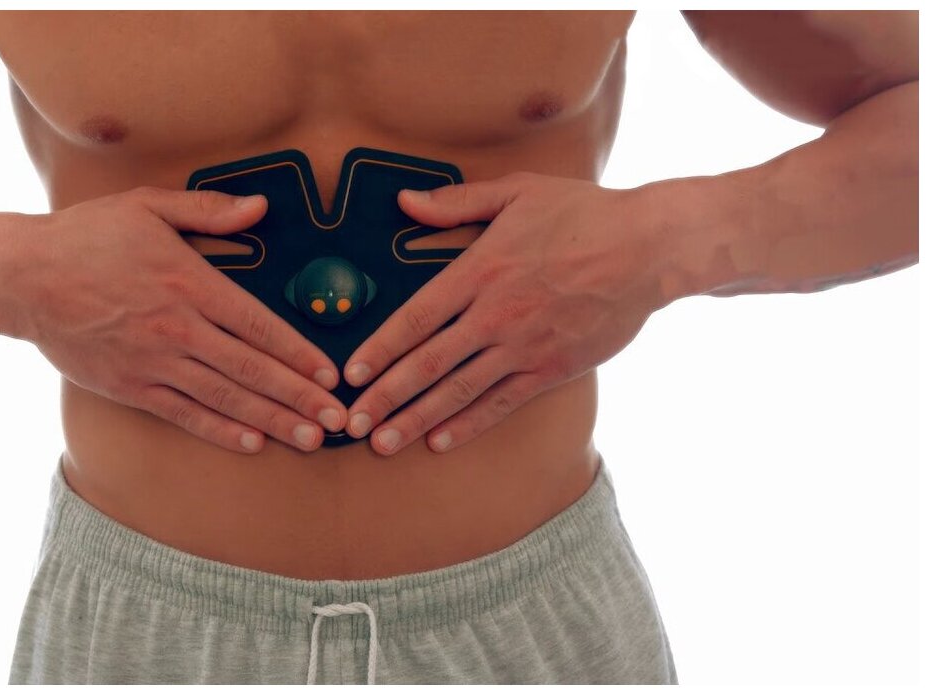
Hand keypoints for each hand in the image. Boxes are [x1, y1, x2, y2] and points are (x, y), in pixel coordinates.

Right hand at [12, 186, 347, 453]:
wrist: (23, 278)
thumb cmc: (86, 237)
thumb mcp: (147, 206)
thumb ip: (208, 210)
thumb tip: (260, 207)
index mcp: (190, 283)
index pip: (259, 325)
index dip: (300, 353)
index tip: (331, 374)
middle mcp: (178, 328)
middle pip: (252, 370)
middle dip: (301, 397)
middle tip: (340, 420)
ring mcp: (154, 362)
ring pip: (226, 399)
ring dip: (273, 421)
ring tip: (311, 439)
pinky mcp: (131, 386)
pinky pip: (184, 414)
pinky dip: (220, 430)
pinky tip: (252, 442)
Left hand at [341, 172, 669, 454]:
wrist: (650, 248)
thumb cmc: (583, 214)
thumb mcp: (518, 190)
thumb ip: (458, 201)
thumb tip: (405, 201)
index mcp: (480, 271)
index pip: (415, 318)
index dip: (380, 348)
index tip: (350, 374)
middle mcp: (496, 315)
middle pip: (427, 363)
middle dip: (385, 397)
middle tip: (351, 422)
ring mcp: (524, 347)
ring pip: (458, 391)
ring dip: (416, 420)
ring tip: (382, 443)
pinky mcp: (552, 369)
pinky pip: (502, 403)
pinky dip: (469, 424)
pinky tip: (440, 442)